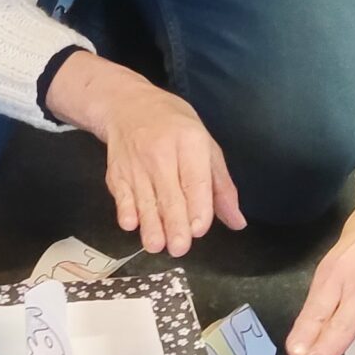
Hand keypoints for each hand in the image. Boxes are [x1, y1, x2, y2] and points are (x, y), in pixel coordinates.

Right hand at [46, 54, 244, 256]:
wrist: (128, 106)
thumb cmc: (174, 126)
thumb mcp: (206, 146)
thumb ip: (221, 187)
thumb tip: (238, 222)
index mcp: (190, 143)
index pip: (195, 180)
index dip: (197, 206)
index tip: (199, 229)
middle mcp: (161, 153)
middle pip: (169, 194)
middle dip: (174, 224)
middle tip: (180, 248)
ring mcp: (136, 164)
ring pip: (144, 199)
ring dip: (150, 225)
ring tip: (156, 246)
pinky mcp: (116, 172)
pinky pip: (121, 194)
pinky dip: (125, 210)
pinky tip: (130, 224)